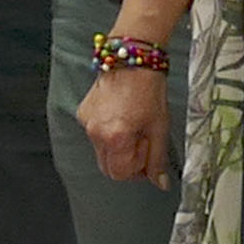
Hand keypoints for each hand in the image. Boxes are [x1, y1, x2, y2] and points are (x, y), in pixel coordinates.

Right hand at [76, 65, 171, 186]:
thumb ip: (157, 160)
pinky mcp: (83, 113)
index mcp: (115, 138)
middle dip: (125, 162)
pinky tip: (121, 117)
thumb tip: (160, 183)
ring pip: (101, 151)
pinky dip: (108, 133)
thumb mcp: (160, 128)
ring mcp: (87, 123)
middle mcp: (96, 133)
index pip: (119, 174)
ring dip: (117, 147)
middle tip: (141, 144)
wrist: (133, 61)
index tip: (147, 156)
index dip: (136, 170)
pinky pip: (95, 134)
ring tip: (133, 126)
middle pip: (107, 167)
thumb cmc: (149, 90)